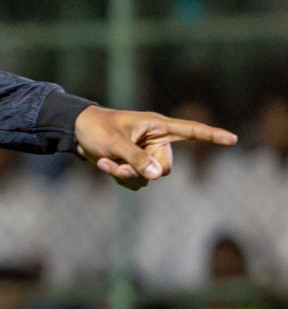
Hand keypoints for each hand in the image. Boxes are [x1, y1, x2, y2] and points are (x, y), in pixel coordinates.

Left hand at [74, 106, 236, 189]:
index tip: (233, 139)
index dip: (212, 135)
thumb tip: (158, 175)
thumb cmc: (96, 129)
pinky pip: (136, 182)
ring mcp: (145, 154)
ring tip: (107, 161)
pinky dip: (120, 178)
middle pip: (165, 168)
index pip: (191, 131)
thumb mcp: (115, 143)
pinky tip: (105, 164)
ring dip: (127, 175)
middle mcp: (155, 140)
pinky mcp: (134, 165)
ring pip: (149, 178)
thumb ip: (136, 159)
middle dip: (143, 171)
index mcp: (157, 126)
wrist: (76, 132)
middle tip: (118, 165)